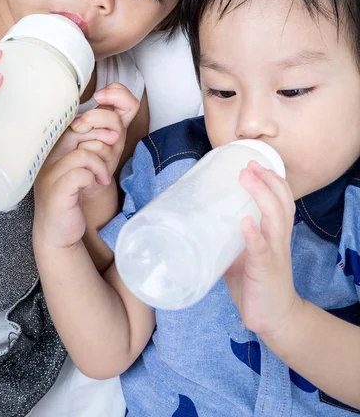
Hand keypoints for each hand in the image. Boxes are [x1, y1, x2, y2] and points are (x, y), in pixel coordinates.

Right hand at [34, 83, 139, 247]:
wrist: (61, 226)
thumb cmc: (82, 187)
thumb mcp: (103, 155)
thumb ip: (110, 132)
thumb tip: (118, 109)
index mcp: (66, 133)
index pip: (93, 102)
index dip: (116, 100)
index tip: (114, 122)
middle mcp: (55, 144)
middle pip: (93, 121)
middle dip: (110, 140)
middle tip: (108, 159)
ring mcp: (51, 166)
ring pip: (89, 149)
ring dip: (103, 165)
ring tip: (100, 177)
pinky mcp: (55, 186)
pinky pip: (83, 170)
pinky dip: (94, 177)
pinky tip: (92, 185)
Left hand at [223, 161, 299, 341]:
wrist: (276, 319)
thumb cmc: (257, 284)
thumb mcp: (242, 256)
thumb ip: (228, 239)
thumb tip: (200, 223)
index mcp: (275, 234)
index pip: (282, 200)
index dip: (272, 180)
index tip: (255, 162)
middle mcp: (279, 240)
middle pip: (281, 203)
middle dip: (267, 180)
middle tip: (248, 165)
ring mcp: (274, 255)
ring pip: (275, 219)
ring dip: (261, 196)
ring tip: (247, 179)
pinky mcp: (264, 271)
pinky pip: (261, 250)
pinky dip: (254, 235)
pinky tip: (247, 222)